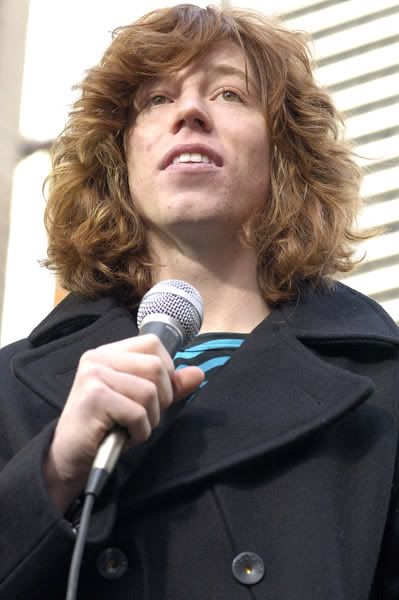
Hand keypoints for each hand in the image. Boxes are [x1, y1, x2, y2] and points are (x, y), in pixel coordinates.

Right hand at [43, 334, 203, 511]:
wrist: (70, 458)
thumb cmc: (105, 427)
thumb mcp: (141, 401)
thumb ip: (169, 386)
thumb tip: (198, 373)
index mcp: (109, 352)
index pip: (153, 344)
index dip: (166, 371)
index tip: (155, 395)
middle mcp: (98, 358)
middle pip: (156, 367)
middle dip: (161, 399)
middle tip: (142, 416)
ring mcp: (94, 375)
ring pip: (150, 391)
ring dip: (150, 419)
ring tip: (131, 427)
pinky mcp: (94, 398)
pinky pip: (138, 413)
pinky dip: (140, 432)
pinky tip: (125, 436)